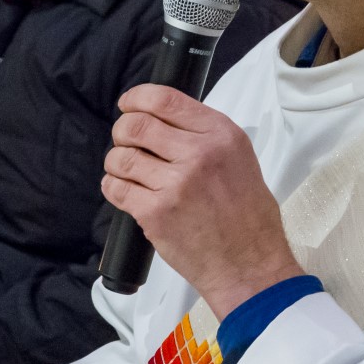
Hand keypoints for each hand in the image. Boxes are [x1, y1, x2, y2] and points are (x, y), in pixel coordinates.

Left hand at [102, 85, 301, 317]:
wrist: (250, 264)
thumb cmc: (248, 217)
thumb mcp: (240, 159)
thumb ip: (205, 136)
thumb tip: (163, 120)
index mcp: (222, 135)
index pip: (165, 99)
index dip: (137, 98)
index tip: (129, 105)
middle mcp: (199, 154)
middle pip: (137, 125)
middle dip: (123, 131)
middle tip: (127, 142)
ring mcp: (175, 184)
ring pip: (121, 156)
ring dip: (117, 162)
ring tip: (129, 172)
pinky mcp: (155, 213)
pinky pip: (116, 188)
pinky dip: (114, 186)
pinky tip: (126, 191)